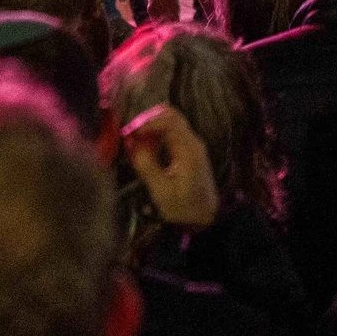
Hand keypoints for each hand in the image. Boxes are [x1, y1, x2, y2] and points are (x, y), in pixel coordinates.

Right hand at [123, 103, 220, 227]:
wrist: (207, 218)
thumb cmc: (183, 207)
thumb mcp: (161, 190)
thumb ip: (145, 164)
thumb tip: (129, 143)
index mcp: (188, 148)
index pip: (168, 121)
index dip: (147, 122)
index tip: (130, 132)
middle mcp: (193, 142)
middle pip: (171, 117)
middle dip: (149, 121)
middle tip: (131, 133)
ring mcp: (193, 146)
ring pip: (172, 124)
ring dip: (153, 127)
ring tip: (135, 140)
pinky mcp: (190, 152)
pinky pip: (173, 134)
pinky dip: (158, 135)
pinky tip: (147, 146)